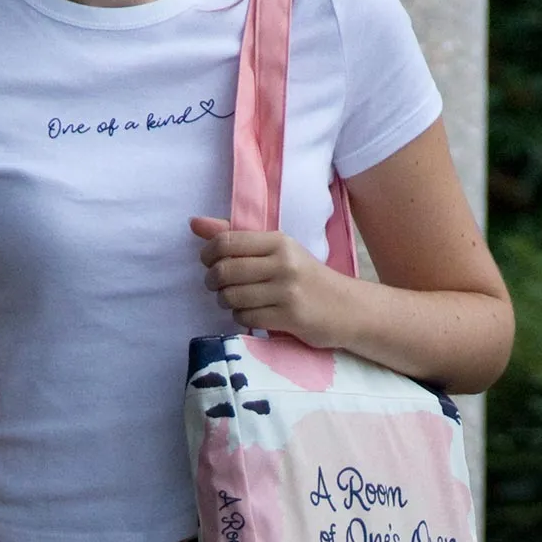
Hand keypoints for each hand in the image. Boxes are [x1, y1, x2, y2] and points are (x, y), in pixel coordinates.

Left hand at [190, 216, 348, 347]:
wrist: (346, 307)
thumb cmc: (306, 277)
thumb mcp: (277, 251)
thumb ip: (236, 237)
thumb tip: (194, 223)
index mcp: (279, 241)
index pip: (226, 242)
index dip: (208, 255)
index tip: (209, 263)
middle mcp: (283, 263)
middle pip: (224, 271)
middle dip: (213, 282)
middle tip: (218, 286)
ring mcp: (286, 292)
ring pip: (232, 297)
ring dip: (226, 302)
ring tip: (236, 300)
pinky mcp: (289, 318)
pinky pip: (245, 318)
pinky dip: (241, 317)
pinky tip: (252, 313)